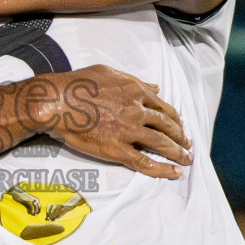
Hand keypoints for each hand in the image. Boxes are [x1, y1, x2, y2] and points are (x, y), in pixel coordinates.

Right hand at [38, 65, 190, 178]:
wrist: (56, 101)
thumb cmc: (77, 84)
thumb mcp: (108, 72)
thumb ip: (134, 80)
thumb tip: (155, 87)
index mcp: (135, 90)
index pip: (163, 107)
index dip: (174, 118)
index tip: (179, 126)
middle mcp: (136, 109)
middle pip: (167, 125)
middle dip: (181, 136)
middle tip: (188, 144)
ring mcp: (128, 130)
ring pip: (161, 143)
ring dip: (178, 152)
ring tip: (187, 159)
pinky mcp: (117, 149)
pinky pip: (145, 162)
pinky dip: (162, 168)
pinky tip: (174, 172)